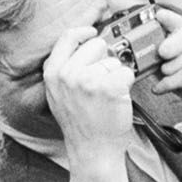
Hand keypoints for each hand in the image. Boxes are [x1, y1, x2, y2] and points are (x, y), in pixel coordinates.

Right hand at [43, 28, 136, 166]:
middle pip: (97, 44)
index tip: (93, 31)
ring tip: (106, 97)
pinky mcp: (109, 86)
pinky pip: (128, 72)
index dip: (84, 31)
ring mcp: (88, 80)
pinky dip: (128, 84)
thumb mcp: (59, 94)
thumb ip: (66, 69)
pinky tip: (117, 99)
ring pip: (114, 61)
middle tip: (101, 83)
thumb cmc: (81, 123)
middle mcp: (68, 74)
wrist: (92, 150)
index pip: (67, 37)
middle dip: (104, 60)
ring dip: (116, 76)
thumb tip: (84, 43)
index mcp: (53, 73)